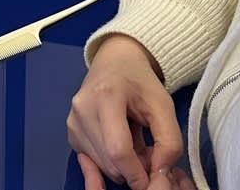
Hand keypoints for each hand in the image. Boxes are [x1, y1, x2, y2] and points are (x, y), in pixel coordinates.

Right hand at [68, 34, 183, 189]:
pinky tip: (118, 140)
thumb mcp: (164, 104)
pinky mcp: (70, 132)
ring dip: (121, 165)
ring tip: (134, 142)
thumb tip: (161, 172)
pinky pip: (92, 160)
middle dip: (132, 168)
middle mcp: (82, 110)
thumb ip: (169, 140)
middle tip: (148, 152)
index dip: (136, 172)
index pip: (117, 149)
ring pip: (101, 165)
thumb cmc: (140, 80)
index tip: (153, 179)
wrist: (115, 61)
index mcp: (106, 96)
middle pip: (108, 162)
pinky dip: (109, 160)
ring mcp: (72, 121)